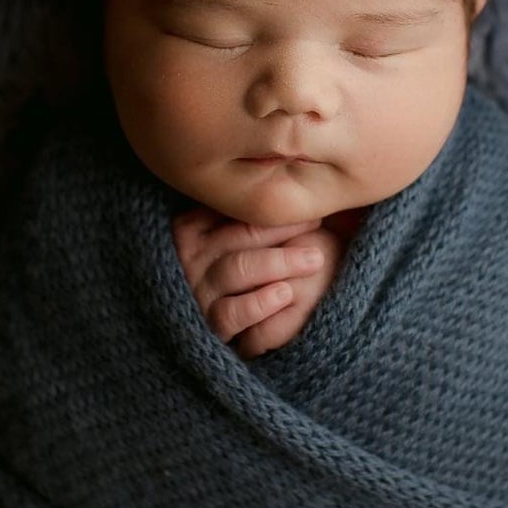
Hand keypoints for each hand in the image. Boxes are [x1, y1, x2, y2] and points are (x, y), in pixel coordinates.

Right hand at [171, 205, 346, 358]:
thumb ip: (243, 215)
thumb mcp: (222, 237)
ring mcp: (198, 292)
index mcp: (192, 228)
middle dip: (283, 229)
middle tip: (317, 225)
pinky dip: (260, 302)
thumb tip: (283, 181)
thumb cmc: (226, 268)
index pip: (234, 211)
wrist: (195, 325)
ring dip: (280, 262)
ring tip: (314, 259)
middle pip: (240, 236)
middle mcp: (190, 257)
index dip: (272, 206)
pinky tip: (285, 293)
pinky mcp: (208, 326)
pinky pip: (232, 313)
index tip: (303, 203)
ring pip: (238, 269)